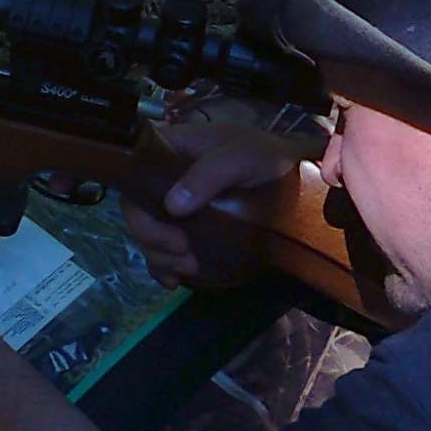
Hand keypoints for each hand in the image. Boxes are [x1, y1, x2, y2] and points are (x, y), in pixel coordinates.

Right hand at [124, 120, 307, 289]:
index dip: (139, 211)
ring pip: (150, 234)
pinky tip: (176, 279)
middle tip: (183, 254)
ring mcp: (179, 206)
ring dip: (161, 256)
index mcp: (172, 150)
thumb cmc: (268, 159)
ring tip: (188, 267)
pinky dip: (165, 266)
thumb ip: (210, 174)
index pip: (135, 178)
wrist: (296, 176)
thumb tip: (172, 206)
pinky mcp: (191, 228)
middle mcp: (168, 178)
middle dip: (153, 240)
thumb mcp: (244, 157)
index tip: (170, 234)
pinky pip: (166, 249)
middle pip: (138, 212)